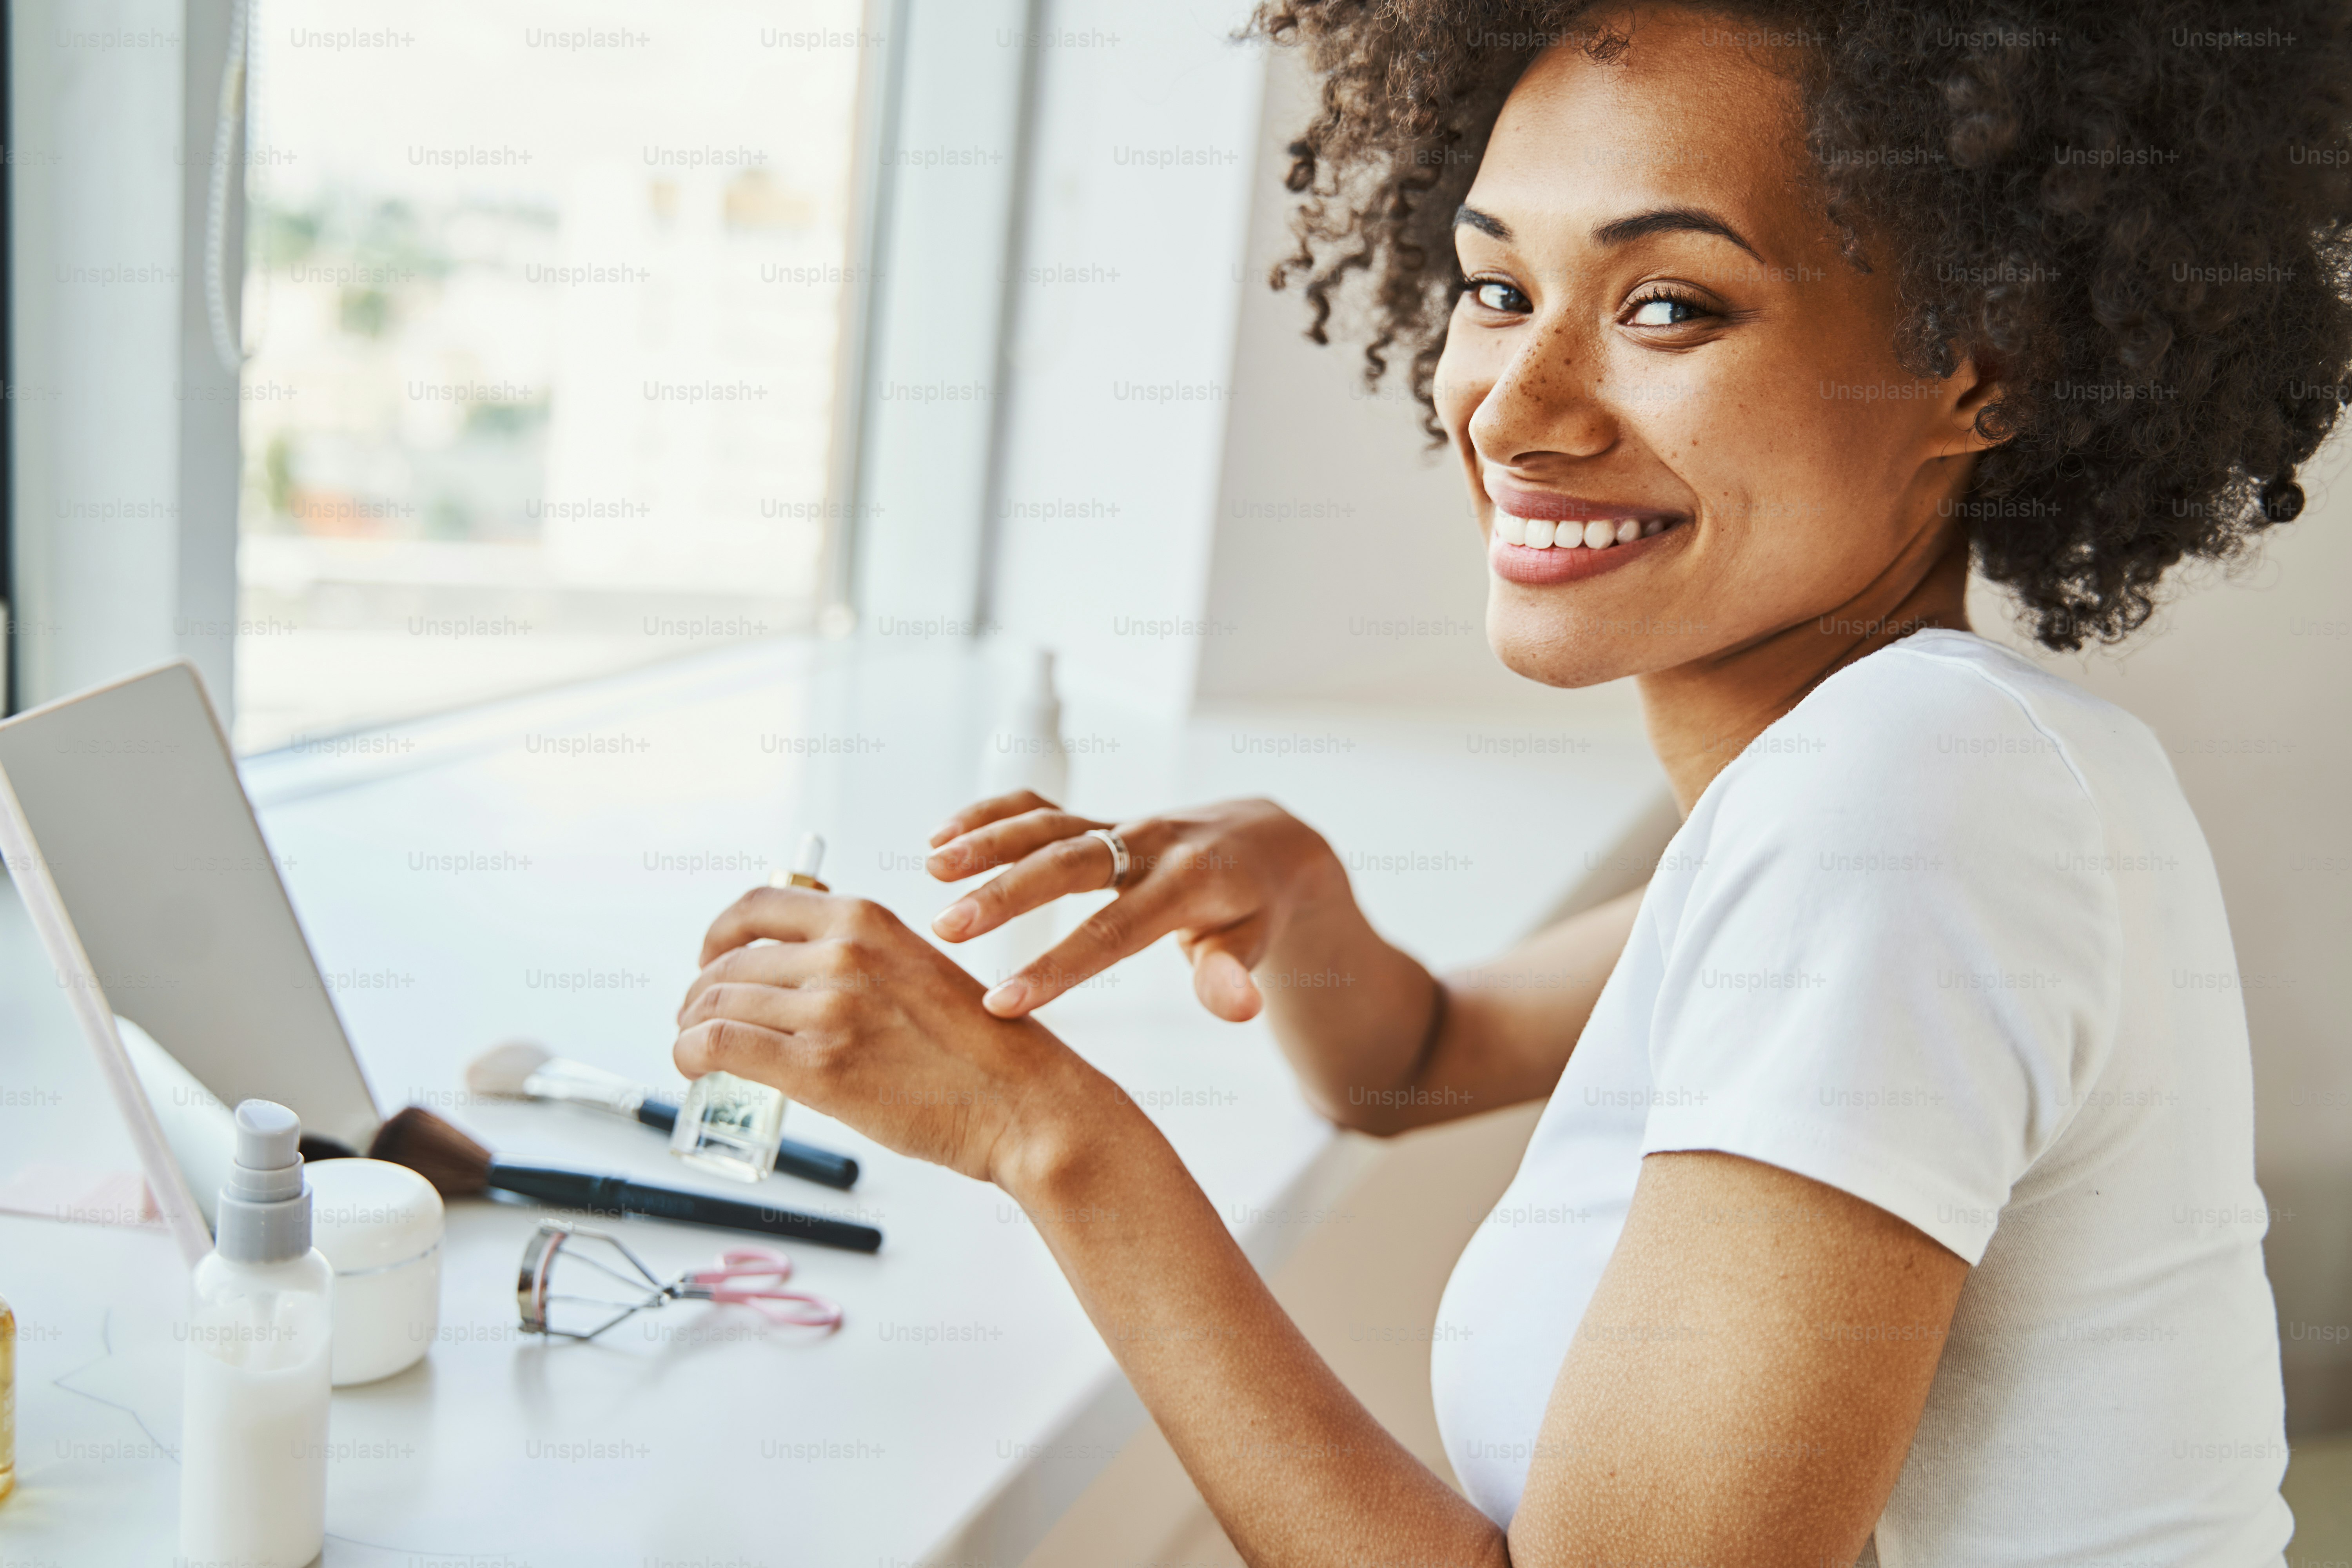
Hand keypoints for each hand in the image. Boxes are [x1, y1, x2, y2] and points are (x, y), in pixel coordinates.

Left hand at [672, 888, 1100, 1185]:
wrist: (1022, 1102)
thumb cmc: (979, 1050)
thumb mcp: (916, 969)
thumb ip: (857, 960)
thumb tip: (792, 973)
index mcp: (867, 921)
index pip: (759, 906)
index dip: (719, 934)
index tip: (711, 959)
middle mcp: (842, 954)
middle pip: (729, 961)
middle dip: (701, 993)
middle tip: (701, 1019)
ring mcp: (828, 1010)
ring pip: (716, 1003)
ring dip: (691, 1027)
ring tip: (697, 1049)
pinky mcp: (817, 1068)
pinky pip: (718, 1045)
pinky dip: (689, 1056)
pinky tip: (695, 1069)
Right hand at [924, 792, 1346, 1021]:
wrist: (1263, 841)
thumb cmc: (1253, 908)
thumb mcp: (1255, 942)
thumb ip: (1233, 974)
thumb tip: (1239, 1009)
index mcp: (1187, 885)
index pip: (1114, 930)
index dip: (1058, 966)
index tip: (1001, 1003)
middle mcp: (1146, 845)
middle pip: (1069, 864)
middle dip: (1006, 894)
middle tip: (946, 929)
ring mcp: (1117, 826)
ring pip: (1048, 825)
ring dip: (988, 841)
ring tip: (931, 867)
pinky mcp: (1096, 818)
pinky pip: (1040, 808)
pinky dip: (991, 815)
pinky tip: (941, 838)